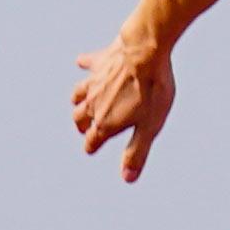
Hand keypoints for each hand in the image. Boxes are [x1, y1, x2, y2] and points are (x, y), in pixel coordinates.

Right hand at [67, 30, 177, 177]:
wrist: (146, 50)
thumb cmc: (152, 90)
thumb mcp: (149, 127)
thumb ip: (136, 152)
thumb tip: (127, 178)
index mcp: (105, 122)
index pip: (92, 140)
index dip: (91, 146)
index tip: (90, 149)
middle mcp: (94, 103)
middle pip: (80, 118)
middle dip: (82, 126)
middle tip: (85, 129)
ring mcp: (94, 81)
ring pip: (78, 95)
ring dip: (77, 102)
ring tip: (79, 104)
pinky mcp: (100, 61)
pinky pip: (87, 64)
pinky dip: (84, 65)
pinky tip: (82, 63)